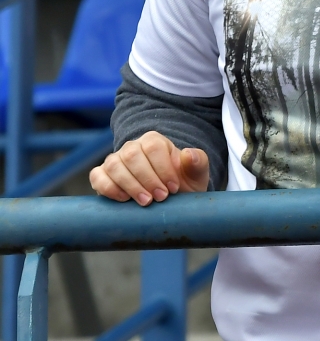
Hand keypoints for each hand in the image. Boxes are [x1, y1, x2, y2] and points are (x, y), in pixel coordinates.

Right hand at [89, 131, 209, 205]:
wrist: (165, 200)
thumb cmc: (181, 184)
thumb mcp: (195, 175)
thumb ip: (198, 162)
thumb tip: (189, 154)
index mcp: (154, 141)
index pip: (154, 147)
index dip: (164, 168)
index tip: (173, 188)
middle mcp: (132, 147)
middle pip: (132, 155)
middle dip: (148, 179)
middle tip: (160, 198)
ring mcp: (115, 160)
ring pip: (114, 165)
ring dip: (130, 185)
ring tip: (146, 202)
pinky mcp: (101, 175)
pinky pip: (97, 176)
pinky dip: (108, 188)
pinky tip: (124, 199)